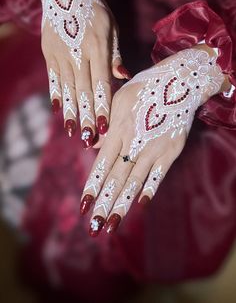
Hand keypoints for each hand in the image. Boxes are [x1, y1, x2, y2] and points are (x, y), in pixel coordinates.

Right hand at [32, 0, 129, 146]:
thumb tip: (122, 77)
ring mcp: (60, 53)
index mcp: (97, 46)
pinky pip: (53, 77)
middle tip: (89, 140)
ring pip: (66, 89)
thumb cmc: (94, 8)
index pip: (101, 84)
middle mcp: (77, 53)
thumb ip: (115, 54)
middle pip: (83, 91)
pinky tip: (58, 109)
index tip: (106, 127)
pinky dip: (56, 94)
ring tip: (73, 132)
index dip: (103, 107)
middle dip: (87, 117)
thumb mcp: (110, 26)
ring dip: (70, 112)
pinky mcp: (49, 52)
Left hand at [80, 47, 224, 235]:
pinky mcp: (171, 150)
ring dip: (123, 205)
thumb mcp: (117, 102)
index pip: (102, 165)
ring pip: (135, 181)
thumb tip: (93, 148)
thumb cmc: (143, 89)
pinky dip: (150, 189)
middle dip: (105, 206)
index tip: (84, 207)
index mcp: (119, 131)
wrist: (177, 83)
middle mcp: (135, 143)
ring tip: (112, 226)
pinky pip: (159, 174)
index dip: (93, 188)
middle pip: (117, 179)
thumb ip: (106, 127)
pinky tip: (140, 204)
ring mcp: (154, 148)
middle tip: (95, 229)